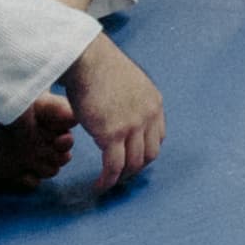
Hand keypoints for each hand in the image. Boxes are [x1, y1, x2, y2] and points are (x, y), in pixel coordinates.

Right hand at [58, 35, 165, 192]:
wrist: (86, 58)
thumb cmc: (97, 65)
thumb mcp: (126, 82)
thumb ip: (129, 99)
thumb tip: (118, 109)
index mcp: (154, 102)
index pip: (158, 137)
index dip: (145, 151)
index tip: (131, 158)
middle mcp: (149, 115)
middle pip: (150, 154)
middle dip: (135, 168)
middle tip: (119, 175)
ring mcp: (132, 126)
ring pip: (133, 164)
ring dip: (121, 178)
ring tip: (107, 183)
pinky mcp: (112, 134)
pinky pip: (114, 167)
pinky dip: (108, 180)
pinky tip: (98, 186)